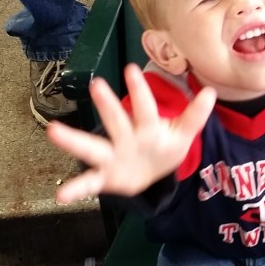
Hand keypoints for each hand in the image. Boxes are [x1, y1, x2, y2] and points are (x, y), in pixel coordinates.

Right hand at [47, 63, 216, 203]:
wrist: (150, 176)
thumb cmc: (163, 147)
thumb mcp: (182, 134)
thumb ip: (195, 116)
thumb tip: (211, 92)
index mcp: (146, 126)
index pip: (144, 108)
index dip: (140, 90)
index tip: (130, 69)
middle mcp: (125, 138)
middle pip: (116, 121)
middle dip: (108, 105)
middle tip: (96, 85)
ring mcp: (112, 156)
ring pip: (92, 147)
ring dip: (73, 139)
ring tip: (53, 130)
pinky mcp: (105, 177)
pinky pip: (89, 183)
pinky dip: (75, 189)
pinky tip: (60, 195)